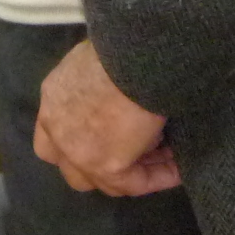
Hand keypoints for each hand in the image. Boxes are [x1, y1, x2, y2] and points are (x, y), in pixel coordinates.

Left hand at [32, 38, 179, 195]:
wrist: (129, 59)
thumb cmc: (118, 50)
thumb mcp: (98, 60)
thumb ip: (99, 85)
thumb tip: (121, 94)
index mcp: (54, 98)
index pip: (53, 135)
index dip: (82, 141)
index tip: (117, 136)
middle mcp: (57, 129)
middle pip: (73, 166)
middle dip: (102, 163)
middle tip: (138, 152)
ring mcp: (76, 152)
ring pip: (104, 180)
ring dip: (134, 171)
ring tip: (167, 157)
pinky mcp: (105, 167)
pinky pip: (135, 183)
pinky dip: (159, 177)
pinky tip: (180, 168)